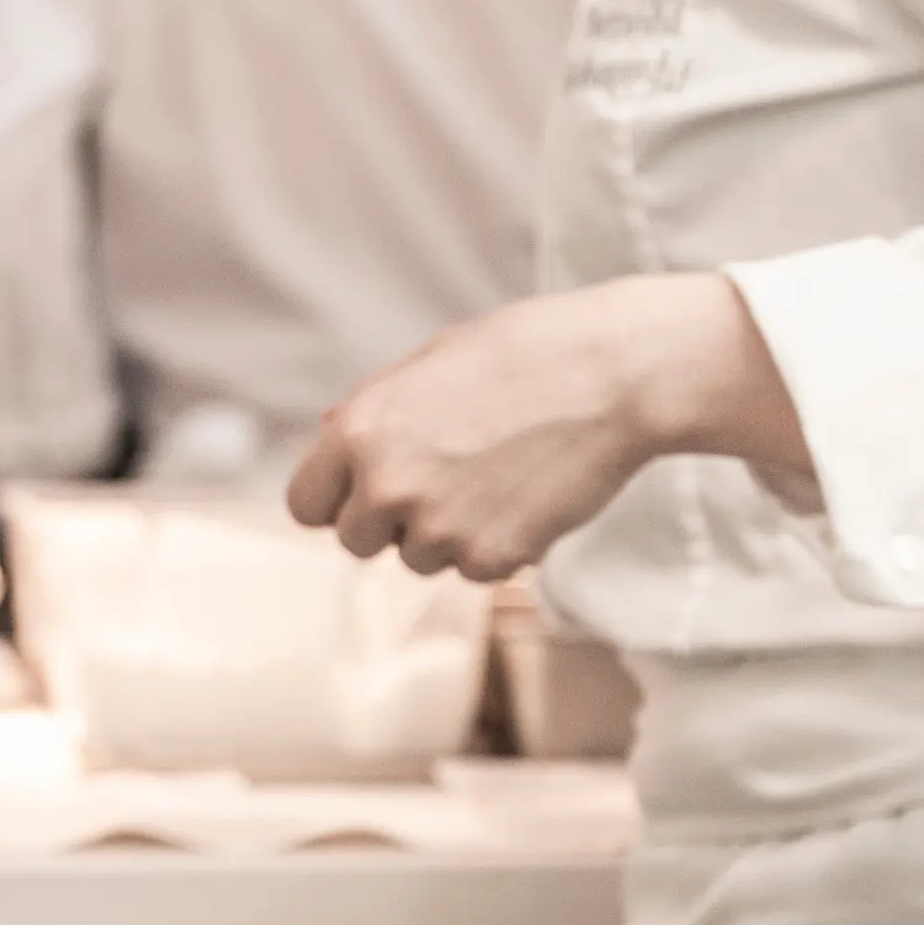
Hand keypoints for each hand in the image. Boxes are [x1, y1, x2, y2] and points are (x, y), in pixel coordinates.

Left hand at [287, 273, 801, 581]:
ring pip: (417, 559)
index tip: (366, 494)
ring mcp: (439, 529)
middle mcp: (386, 486)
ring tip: (496, 476)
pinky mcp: (493, 558)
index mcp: (359, 432)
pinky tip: (528, 495)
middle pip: (357, 542)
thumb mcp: (430, 363)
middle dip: (390, 522)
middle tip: (445, 480)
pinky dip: (497, 546)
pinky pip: (474, 570)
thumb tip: (325, 434)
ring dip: (446, 534)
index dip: (337, 500)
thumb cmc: (524, 353)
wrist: (616, 375)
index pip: (307, 505)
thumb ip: (373, 409)